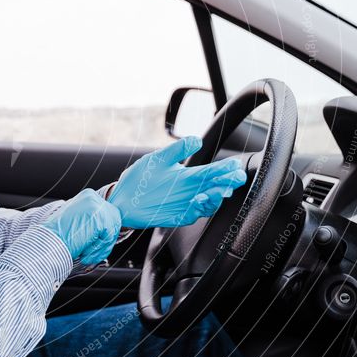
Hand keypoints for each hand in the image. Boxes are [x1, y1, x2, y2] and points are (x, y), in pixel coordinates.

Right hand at [41, 188, 121, 264]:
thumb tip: (106, 230)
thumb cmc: (58, 237)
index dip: (103, 234)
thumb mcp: (78, 222)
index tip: (94, 247)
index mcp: (88, 196)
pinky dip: (98, 249)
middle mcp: (93, 197)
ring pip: (112, 231)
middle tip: (92, 253)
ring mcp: (97, 206)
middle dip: (105, 240)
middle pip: (114, 221)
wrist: (47, 243)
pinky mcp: (100, 218)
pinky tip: (85, 253)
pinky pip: (108, 237)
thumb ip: (92, 220)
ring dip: (101, 248)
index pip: (107, 214)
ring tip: (86, 254)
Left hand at [106, 136, 247, 228]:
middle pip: (216, 188)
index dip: (225, 168)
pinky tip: (198, 199)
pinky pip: (194, 215)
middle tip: (235, 178)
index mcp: (189, 175)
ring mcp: (185, 204)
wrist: (121, 199)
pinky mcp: (177, 216)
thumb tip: (196, 139)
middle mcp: (191, 190)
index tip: (234, 165)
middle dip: (228, 183)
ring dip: (216, 196)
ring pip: (210, 203)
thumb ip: (177, 150)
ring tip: (217, 190)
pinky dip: (199, 208)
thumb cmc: (139, 178)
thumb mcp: (157, 159)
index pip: (213, 171)